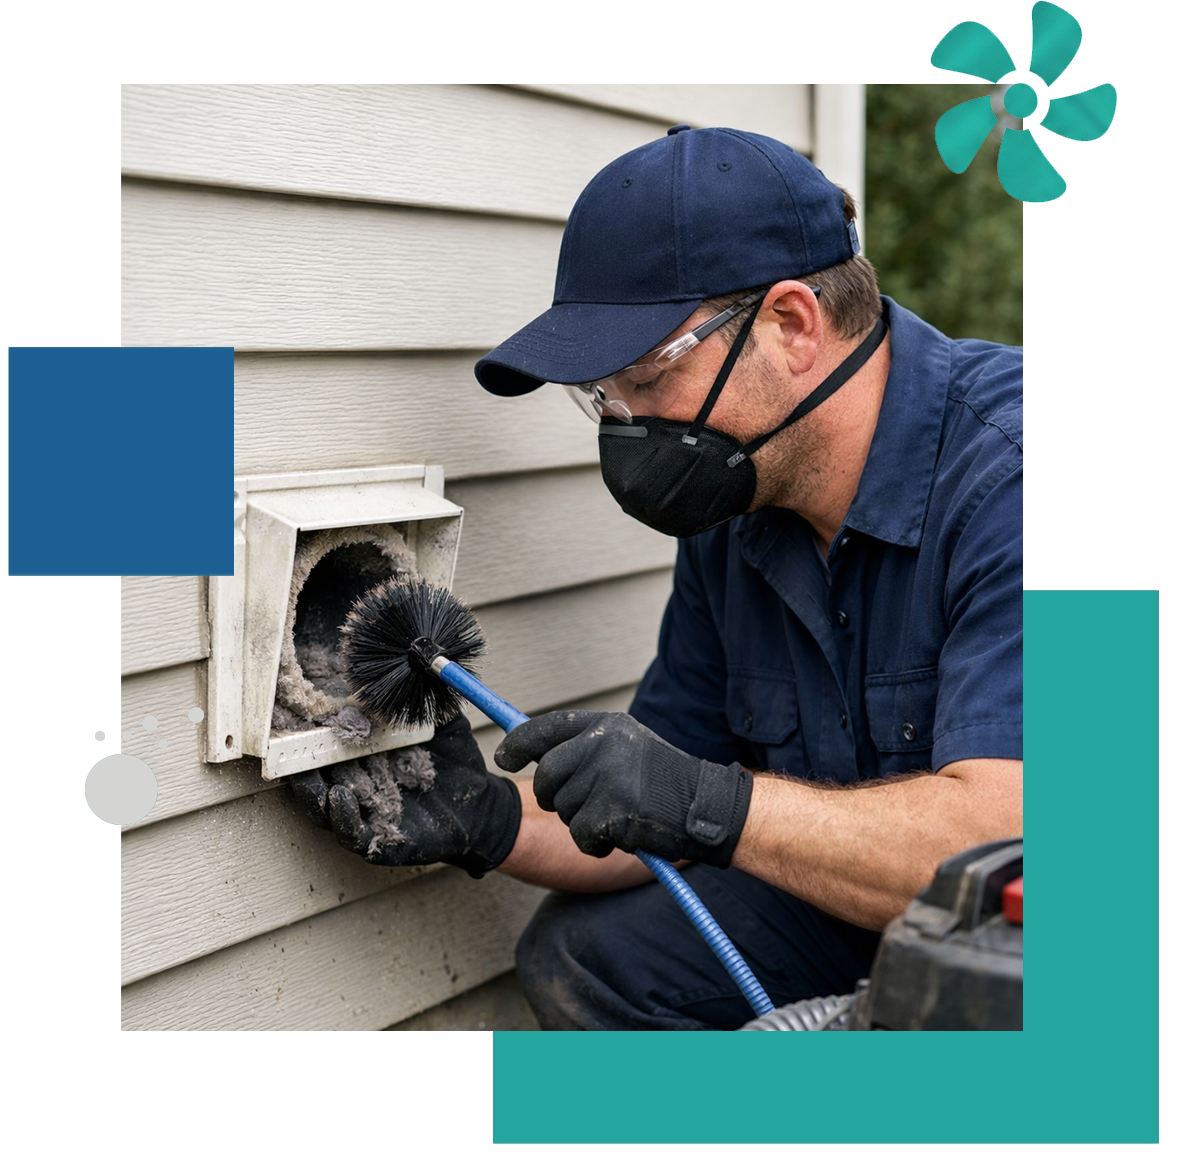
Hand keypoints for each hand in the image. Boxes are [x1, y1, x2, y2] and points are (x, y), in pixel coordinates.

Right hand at [290, 715, 520, 877]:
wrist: (483, 805)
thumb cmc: (455, 762)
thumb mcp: (443, 722)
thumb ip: (427, 695)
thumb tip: (418, 656)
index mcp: (365, 751)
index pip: (328, 738)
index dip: (308, 725)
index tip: (291, 705)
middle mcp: (358, 782)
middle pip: (316, 771)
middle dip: (297, 756)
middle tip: (283, 739)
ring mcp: (366, 812)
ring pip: (324, 804)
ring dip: (312, 787)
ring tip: (305, 770)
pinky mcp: (381, 840)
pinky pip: (352, 832)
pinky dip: (342, 816)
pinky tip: (339, 798)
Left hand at [494, 710, 752, 865]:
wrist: (706, 807)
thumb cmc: (665, 783)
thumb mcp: (627, 748)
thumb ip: (587, 748)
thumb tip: (535, 758)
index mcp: (607, 726)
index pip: (546, 729)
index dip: (519, 744)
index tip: (505, 758)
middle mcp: (605, 745)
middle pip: (546, 775)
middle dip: (552, 796)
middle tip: (577, 806)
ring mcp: (608, 777)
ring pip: (562, 808)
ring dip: (581, 822)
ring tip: (614, 817)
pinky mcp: (613, 811)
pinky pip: (579, 835)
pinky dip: (594, 844)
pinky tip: (619, 837)